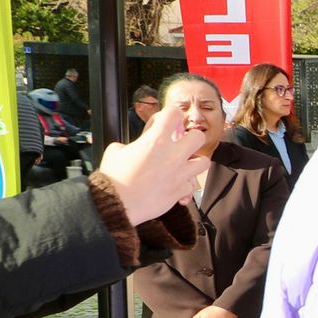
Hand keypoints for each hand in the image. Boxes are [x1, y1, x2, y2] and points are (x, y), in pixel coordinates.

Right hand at [97, 104, 208, 222]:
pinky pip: (191, 185)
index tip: (170, 119)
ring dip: (195, 161)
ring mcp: (180, 173)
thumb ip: (130, 144)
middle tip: (181, 144)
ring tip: (184, 164)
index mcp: (156, 140)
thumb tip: (132, 148)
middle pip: (198, 136)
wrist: (117, 204)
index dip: (172, 114)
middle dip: (191, 138)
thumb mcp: (115, 151)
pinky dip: (185, 185)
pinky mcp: (181, 190)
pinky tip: (175, 185)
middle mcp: (173, 154)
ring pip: (204, 161)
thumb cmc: (114, 177)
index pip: (174, 114)